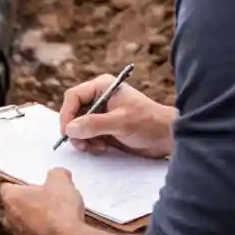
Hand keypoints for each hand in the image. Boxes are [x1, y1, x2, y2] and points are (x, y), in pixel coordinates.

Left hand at [0, 168, 85, 234]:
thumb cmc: (59, 212)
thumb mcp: (61, 181)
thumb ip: (56, 173)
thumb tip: (59, 174)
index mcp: (10, 198)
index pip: (6, 185)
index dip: (19, 181)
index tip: (30, 180)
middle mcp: (10, 218)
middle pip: (16, 204)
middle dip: (30, 199)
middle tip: (47, 193)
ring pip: (26, 221)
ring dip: (38, 216)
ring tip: (58, 210)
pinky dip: (45, 231)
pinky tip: (61, 226)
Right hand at [59, 75, 174, 157]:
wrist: (167, 137)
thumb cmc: (148, 123)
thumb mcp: (121, 122)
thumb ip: (94, 124)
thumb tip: (70, 129)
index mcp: (102, 87)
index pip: (73, 97)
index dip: (68, 114)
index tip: (68, 132)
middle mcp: (99, 98)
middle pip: (73, 112)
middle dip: (75, 130)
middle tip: (82, 145)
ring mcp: (101, 113)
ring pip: (78, 126)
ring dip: (83, 139)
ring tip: (97, 147)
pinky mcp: (104, 127)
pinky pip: (87, 135)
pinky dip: (90, 144)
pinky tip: (103, 148)